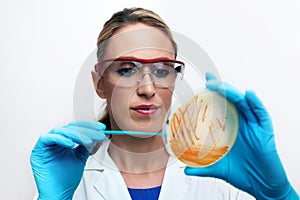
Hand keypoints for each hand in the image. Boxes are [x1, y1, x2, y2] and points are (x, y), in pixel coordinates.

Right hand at [30, 121, 105, 199]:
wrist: (59, 193)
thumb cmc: (66, 179)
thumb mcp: (81, 157)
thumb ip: (86, 145)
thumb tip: (96, 134)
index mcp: (64, 141)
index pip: (76, 128)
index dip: (89, 126)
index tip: (101, 128)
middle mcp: (55, 141)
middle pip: (70, 128)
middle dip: (86, 130)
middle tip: (98, 134)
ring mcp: (46, 145)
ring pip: (61, 131)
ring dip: (76, 134)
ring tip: (88, 141)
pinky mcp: (38, 150)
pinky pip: (48, 138)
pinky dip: (60, 139)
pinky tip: (71, 144)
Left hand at [184, 73, 298, 198]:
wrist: (262, 185)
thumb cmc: (244, 173)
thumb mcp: (219, 168)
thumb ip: (202, 167)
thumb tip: (185, 169)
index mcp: (232, 128)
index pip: (222, 106)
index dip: (215, 93)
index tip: (204, 83)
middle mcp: (242, 124)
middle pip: (232, 100)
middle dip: (221, 88)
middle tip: (209, 81)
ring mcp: (254, 126)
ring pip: (244, 103)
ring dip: (232, 93)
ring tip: (221, 87)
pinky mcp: (265, 131)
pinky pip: (261, 114)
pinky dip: (255, 103)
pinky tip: (248, 95)